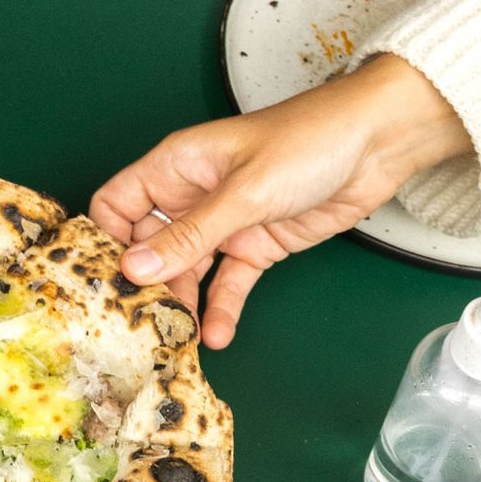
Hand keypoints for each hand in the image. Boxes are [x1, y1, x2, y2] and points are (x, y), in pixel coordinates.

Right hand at [89, 56, 469, 346]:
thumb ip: (189, 235)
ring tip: (179, 339)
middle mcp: (192, 195)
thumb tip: (134, 269)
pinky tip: (217, 334)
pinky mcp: (257, 245)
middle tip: (142, 323)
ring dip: (183, 303)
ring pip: (187, 269)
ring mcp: (224, 222)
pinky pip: (228, 282)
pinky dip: (221, 307)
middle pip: (149, 245)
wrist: (375, 145)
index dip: (106, 240)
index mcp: (175, 166)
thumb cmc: (305, 142)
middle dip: (145, 283)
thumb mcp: (242, 193)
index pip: (117, 204)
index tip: (104, 281)